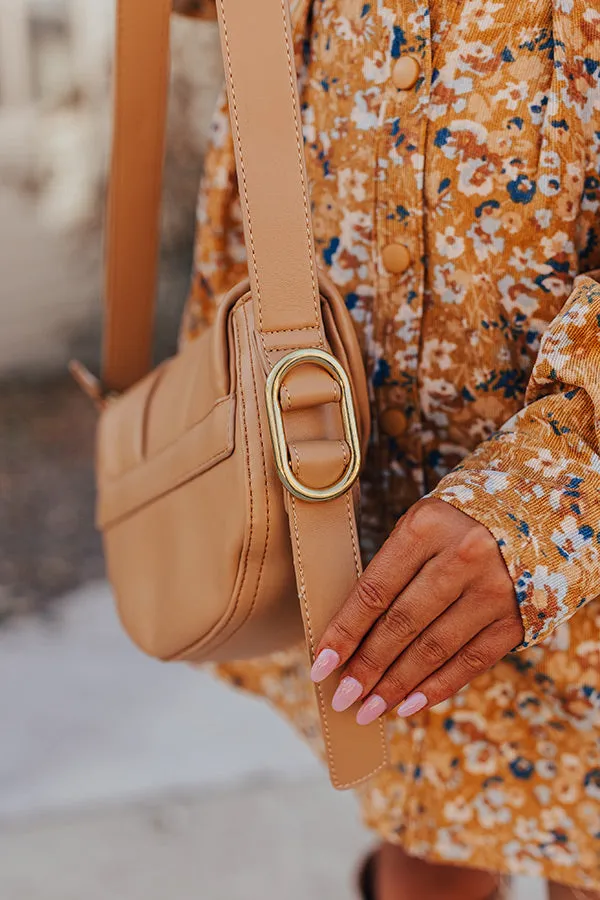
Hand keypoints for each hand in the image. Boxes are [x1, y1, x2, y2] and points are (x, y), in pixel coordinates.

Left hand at [310, 498, 522, 724]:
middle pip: (402, 624)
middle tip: (342, 697)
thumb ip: (389, 569)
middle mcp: (463, 556)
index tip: (320, 665)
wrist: (531, 514)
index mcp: (426, 527)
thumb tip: (349, 634)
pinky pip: (470, 661)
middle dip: (367, 667)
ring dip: (396, 685)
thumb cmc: (455, 523)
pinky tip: (410, 704)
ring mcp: (494, 589)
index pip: (375, 590)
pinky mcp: (516, 617)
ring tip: (369, 709)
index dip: (345, 632)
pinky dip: (438, 687)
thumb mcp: (419, 525)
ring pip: (434, 648)